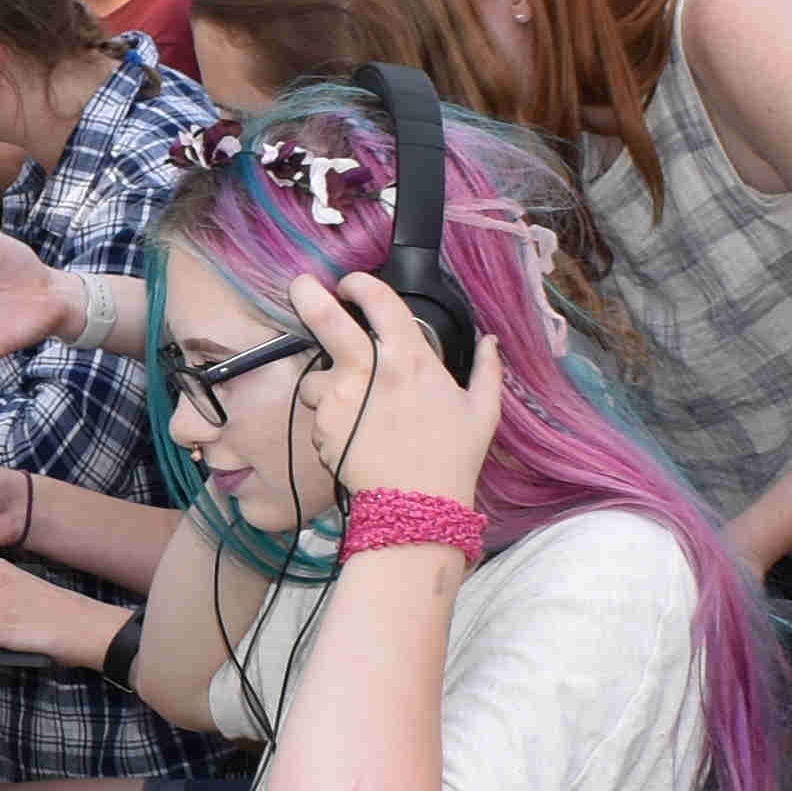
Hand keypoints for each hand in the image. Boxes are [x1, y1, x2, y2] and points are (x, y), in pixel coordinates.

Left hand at [296, 268, 500, 513]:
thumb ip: (486, 370)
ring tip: (350, 406)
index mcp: (408, 358)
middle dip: (307, 295)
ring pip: (314, 376)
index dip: (359, 284)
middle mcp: (368, 371)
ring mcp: (340, 399)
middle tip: (301, 286)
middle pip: (324, 318)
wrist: (417, 507)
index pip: (378, 300)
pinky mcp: (322, 427)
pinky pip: (317, 413)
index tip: (351, 285)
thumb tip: (490, 342)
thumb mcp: (482, 411)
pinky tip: (352, 436)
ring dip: (325, 384)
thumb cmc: (452, 458)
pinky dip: (328, 419)